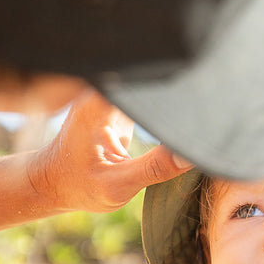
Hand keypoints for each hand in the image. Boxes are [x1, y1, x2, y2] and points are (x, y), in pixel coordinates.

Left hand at [28, 91, 190, 213]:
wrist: (54, 182)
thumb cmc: (78, 185)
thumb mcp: (117, 185)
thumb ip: (154, 169)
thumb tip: (192, 154)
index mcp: (99, 103)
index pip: (145, 83)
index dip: (174, 88)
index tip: (200, 99)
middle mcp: (104, 90)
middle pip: (151, 78)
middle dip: (179, 90)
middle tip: (209, 103)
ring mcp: (113, 94)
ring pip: (152, 86)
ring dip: (175, 98)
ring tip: (202, 109)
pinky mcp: (121, 104)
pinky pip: (150, 98)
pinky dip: (168, 107)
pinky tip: (187, 116)